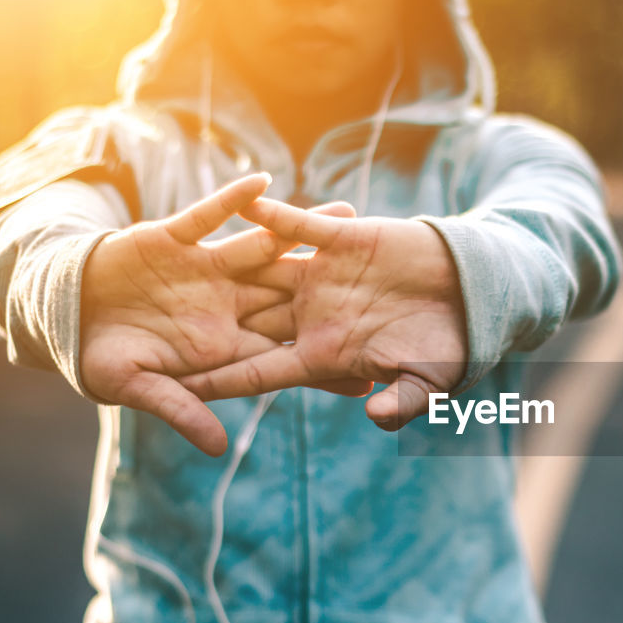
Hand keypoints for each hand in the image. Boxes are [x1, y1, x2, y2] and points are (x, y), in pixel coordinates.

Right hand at [79, 174, 367, 455]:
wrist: (63, 313)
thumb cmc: (101, 359)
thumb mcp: (137, 388)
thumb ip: (180, 409)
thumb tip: (217, 448)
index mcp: (223, 344)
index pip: (284, 352)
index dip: (324, 360)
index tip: (371, 369)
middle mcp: (224, 304)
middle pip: (290, 294)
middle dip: (334, 286)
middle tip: (384, 277)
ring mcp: (203, 269)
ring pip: (262, 248)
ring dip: (301, 232)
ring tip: (348, 215)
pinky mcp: (173, 238)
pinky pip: (207, 216)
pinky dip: (231, 200)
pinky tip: (264, 183)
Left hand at [180, 197, 468, 430]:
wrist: (472, 293)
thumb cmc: (450, 344)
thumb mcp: (427, 381)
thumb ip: (402, 402)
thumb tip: (376, 418)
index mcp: (323, 352)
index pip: (259, 371)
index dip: (218, 381)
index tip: (174, 390)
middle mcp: (312, 315)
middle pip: (246, 323)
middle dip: (203, 327)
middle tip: (151, 330)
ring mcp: (322, 276)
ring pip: (262, 271)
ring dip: (225, 267)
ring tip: (174, 259)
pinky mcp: (341, 240)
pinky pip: (297, 227)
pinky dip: (272, 216)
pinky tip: (241, 204)